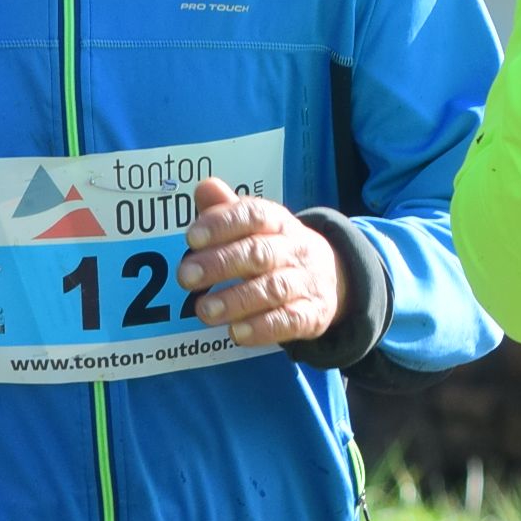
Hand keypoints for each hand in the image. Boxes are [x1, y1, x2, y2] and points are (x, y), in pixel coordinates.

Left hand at [178, 178, 343, 346]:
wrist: (334, 277)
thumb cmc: (280, 249)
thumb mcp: (258, 228)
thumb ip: (228, 211)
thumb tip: (204, 187)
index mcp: (280, 222)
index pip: (254, 216)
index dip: (223, 224)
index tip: (192, 237)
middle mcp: (295, 250)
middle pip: (259, 253)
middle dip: (220, 264)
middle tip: (186, 276)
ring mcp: (306, 282)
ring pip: (273, 289)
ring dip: (236, 300)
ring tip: (204, 310)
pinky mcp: (312, 314)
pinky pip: (290, 321)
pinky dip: (262, 328)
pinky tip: (236, 332)